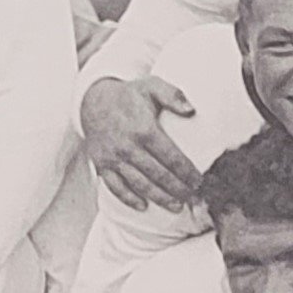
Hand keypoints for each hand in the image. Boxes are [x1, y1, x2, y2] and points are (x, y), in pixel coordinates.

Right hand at [80, 76, 201, 210]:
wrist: (92, 100)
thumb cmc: (129, 95)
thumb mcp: (151, 85)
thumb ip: (173, 95)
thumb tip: (191, 110)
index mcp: (144, 129)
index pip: (171, 157)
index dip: (187, 172)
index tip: (199, 182)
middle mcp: (128, 146)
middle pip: (158, 175)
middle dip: (178, 189)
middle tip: (194, 198)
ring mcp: (113, 158)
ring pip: (140, 184)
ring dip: (160, 198)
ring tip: (176, 207)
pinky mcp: (102, 165)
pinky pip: (115, 187)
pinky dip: (129, 199)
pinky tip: (143, 206)